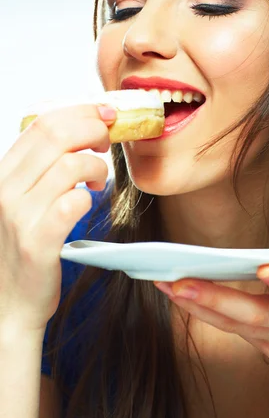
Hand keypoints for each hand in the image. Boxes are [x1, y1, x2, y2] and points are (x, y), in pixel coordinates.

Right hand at [0, 104, 114, 333]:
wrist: (9, 306)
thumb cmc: (23, 249)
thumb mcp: (20, 202)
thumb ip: (39, 170)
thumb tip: (77, 134)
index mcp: (1, 175)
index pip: (41, 123)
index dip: (79, 112)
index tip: (104, 113)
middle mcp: (3, 190)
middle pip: (57, 134)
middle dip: (93, 128)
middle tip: (108, 141)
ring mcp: (18, 216)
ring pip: (71, 164)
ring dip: (97, 167)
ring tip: (99, 181)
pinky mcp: (38, 242)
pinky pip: (74, 201)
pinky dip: (90, 197)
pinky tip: (89, 203)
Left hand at [154, 222, 268, 394]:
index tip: (266, 269)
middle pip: (252, 314)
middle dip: (213, 298)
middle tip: (177, 281)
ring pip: (233, 323)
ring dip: (196, 305)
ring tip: (162, 282)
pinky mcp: (265, 344)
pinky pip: (230, 327)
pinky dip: (203, 311)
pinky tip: (178, 293)